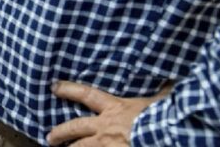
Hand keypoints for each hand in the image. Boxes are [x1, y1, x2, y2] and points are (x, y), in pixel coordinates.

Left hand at [46, 81, 171, 145]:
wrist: (167, 135)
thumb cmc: (164, 117)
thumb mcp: (161, 99)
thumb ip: (161, 90)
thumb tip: (170, 79)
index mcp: (115, 108)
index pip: (86, 95)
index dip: (69, 89)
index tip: (54, 87)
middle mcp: (106, 126)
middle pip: (75, 128)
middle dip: (60, 132)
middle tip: (49, 137)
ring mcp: (106, 144)